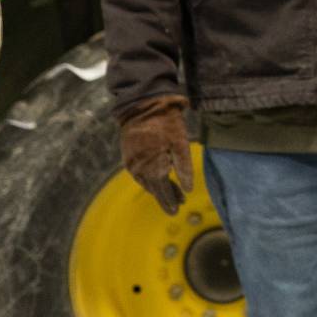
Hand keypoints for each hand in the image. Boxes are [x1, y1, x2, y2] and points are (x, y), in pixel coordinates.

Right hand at [118, 95, 193, 215]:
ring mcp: (131, 161)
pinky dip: (149, 178)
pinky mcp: (128, 154)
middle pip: (154, 187)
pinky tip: (156, 178)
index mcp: (153, 167)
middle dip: (166, 196)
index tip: (176, 211)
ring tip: (172, 193)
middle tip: (178, 204)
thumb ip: (184, 168)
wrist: (143, 104)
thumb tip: (188, 190)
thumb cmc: (166, 123)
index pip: (162, 190)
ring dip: (158, 187)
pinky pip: (138, 173)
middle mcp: (139, 168)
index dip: (170, 200)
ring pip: (145, 181)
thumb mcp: (181, 143)